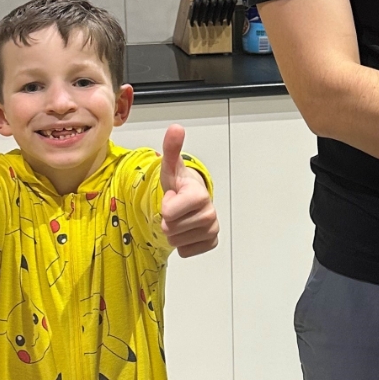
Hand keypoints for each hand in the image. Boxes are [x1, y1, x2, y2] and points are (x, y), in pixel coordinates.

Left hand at [159, 124, 218, 256]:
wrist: (191, 200)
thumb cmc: (179, 186)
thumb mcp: (170, 168)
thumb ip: (171, 149)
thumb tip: (176, 128)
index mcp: (199, 195)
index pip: (169, 213)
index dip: (166, 206)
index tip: (174, 197)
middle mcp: (210, 213)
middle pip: (171, 230)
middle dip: (168, 221)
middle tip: (176, 209)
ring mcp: (212, 229)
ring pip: (177, 242)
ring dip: (174, 232)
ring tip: (181, 218)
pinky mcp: (211, 242)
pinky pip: (186, 251)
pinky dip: (182, 244)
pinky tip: (187, 230)